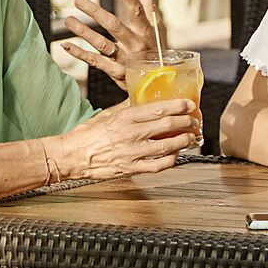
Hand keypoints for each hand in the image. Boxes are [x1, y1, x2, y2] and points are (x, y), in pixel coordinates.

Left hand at [51, 0, 165, 86]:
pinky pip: (94, 61)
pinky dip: (79, 53)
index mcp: (147, 33)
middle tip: (78, 0)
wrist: (158, 85)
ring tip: (68, 20)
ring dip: (83, 31)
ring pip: (101, 44)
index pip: (139, 13)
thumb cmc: (155, 52)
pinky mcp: (115, 72)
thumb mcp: (157, 31)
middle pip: (114, 26)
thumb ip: (149, 8)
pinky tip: (66, 44)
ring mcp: (125, 60)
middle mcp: (136, 46)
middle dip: (95, 12)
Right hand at [51, 96, 200, 184]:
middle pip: (167, 126)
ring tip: (192, 138)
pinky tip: (176, 155)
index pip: (158, 109)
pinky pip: (157, 166)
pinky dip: (170, 160)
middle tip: (195, 121)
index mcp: (125, 118)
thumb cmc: (88, 134)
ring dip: (183, 141)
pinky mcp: (131, 168)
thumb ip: (128, 107)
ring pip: (166, 146)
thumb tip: (144, 99)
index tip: (190, 104)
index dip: (178, 106)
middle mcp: (130, 134)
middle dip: (186, 123)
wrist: (72, 155)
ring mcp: (132, 153)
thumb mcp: (109, 114)